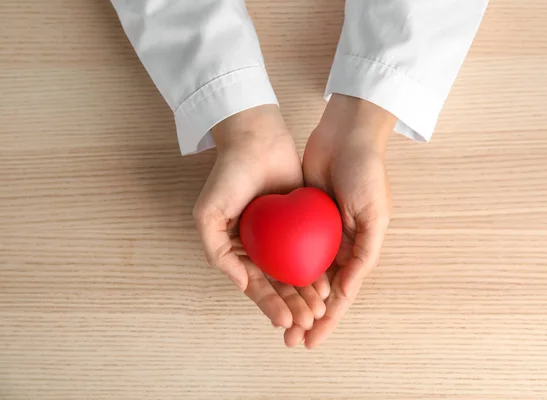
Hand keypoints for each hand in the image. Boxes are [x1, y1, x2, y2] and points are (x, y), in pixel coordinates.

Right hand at [194, 105, 329, 329]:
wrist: (257, 139)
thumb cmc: (228, 176)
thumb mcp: (208, 215)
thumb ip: (217, 252)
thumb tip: (241, 284)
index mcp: (236, 249)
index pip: (254, 285)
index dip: (268, 305)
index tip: (284, 322)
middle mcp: (259, 247)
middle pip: (277, 284)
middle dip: (291, 306)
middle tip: (307, 321)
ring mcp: (281, 236)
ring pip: (296, 272)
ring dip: (306, 294)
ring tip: (319, 310)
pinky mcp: (300, 222)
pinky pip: (310, 250)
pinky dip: (318, 268)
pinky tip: (329, 283)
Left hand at [285, 95, 394, 347]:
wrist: (345, 135)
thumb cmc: (366, 172)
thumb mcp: (375, 214)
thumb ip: (364, 254)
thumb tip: (346, 292)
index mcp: (358, 249)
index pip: (342, 294)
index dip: (328, 319)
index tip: (311, 341)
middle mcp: (338, 245)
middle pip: (319, 291)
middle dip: (305, 315)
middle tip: (288, 339)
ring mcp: (317, 232)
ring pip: (301, 273)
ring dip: (290, 297)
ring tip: (276, 320)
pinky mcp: (299, 216)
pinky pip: (287, 247)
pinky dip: (280, 267)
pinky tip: (266, 282)